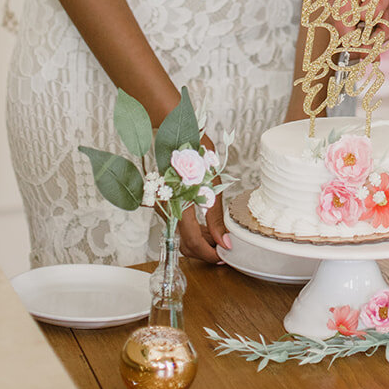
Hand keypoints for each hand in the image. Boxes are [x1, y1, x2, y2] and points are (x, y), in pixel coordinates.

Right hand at [176, 132, 230, 263]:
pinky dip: (193, 231)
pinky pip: (178, 226)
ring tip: (219, 236)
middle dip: (206, 250)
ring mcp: (164, 208)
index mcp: (179, 204)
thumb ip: (215, 216)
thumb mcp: (212, 183)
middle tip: (225, 247)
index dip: (209, 255)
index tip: (224, 257)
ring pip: (181, 237)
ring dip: (200, 241)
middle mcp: (167, 210)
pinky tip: (206, 226)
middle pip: (185, 244)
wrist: (177, 132)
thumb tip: (224, 242)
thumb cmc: (196, 151)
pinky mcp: (165, 205)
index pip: (192, 242)